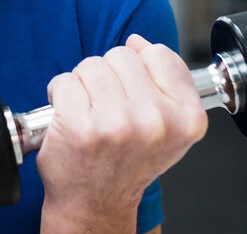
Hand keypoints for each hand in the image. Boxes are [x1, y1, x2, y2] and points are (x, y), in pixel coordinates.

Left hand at [37, 35, 207, 231]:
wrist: (97, 203)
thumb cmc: (128, 162)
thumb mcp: (168, 126)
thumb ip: (163, 80)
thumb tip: (138, 42)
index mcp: (186, 118)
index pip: (159, 54)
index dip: (139, 68)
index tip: (134, 93)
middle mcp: (156, 121)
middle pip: (122, 55)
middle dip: (108, 76)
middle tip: (108, 109)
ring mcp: (118, 124)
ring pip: (91, 65)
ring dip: (83, 84)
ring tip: (90, 113)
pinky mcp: (81, 126)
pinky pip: (64, 81)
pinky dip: (60, 94)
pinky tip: (70, 118)